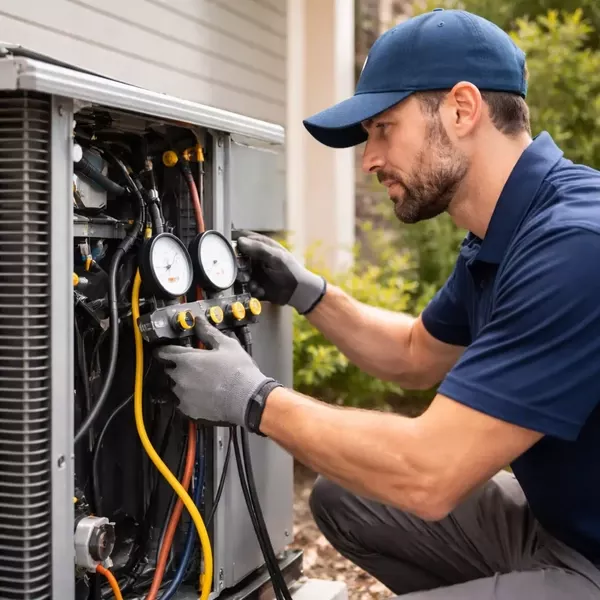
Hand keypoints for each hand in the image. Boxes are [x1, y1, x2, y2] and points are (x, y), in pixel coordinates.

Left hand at [154, 316, 280, 430]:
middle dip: (178, 367)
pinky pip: (183, 402)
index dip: (163, 350)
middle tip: (195, 367)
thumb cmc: (238, 371)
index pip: (164, 352)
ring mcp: (183, 395)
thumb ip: (208, 332)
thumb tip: (198, 322)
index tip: (163, 351)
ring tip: (201, 383)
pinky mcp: (189, 410)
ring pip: (176, 386)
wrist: (247, 399)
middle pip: (170, 370)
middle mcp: (180, 377)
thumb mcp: (226, 345)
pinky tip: (203, 395)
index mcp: (187, 359)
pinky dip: (189, 398)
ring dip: (184, 383)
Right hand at [234, 230, 325, 314]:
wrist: (298, 292)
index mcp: (262, 247)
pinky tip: (260, 291)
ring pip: (241, 274)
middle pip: (238, 260)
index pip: (244, 242)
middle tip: (245, 274)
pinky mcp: (256, 284)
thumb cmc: (291, 271)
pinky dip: (252, 290)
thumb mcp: (276, 257)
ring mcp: (255, 272)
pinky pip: (247, 286)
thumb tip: (240, 240)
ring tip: (254, 285)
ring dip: (246, 281)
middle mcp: (256, 258)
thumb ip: (259, 249)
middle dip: (239, 268)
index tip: (233, 254)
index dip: (237, 247)